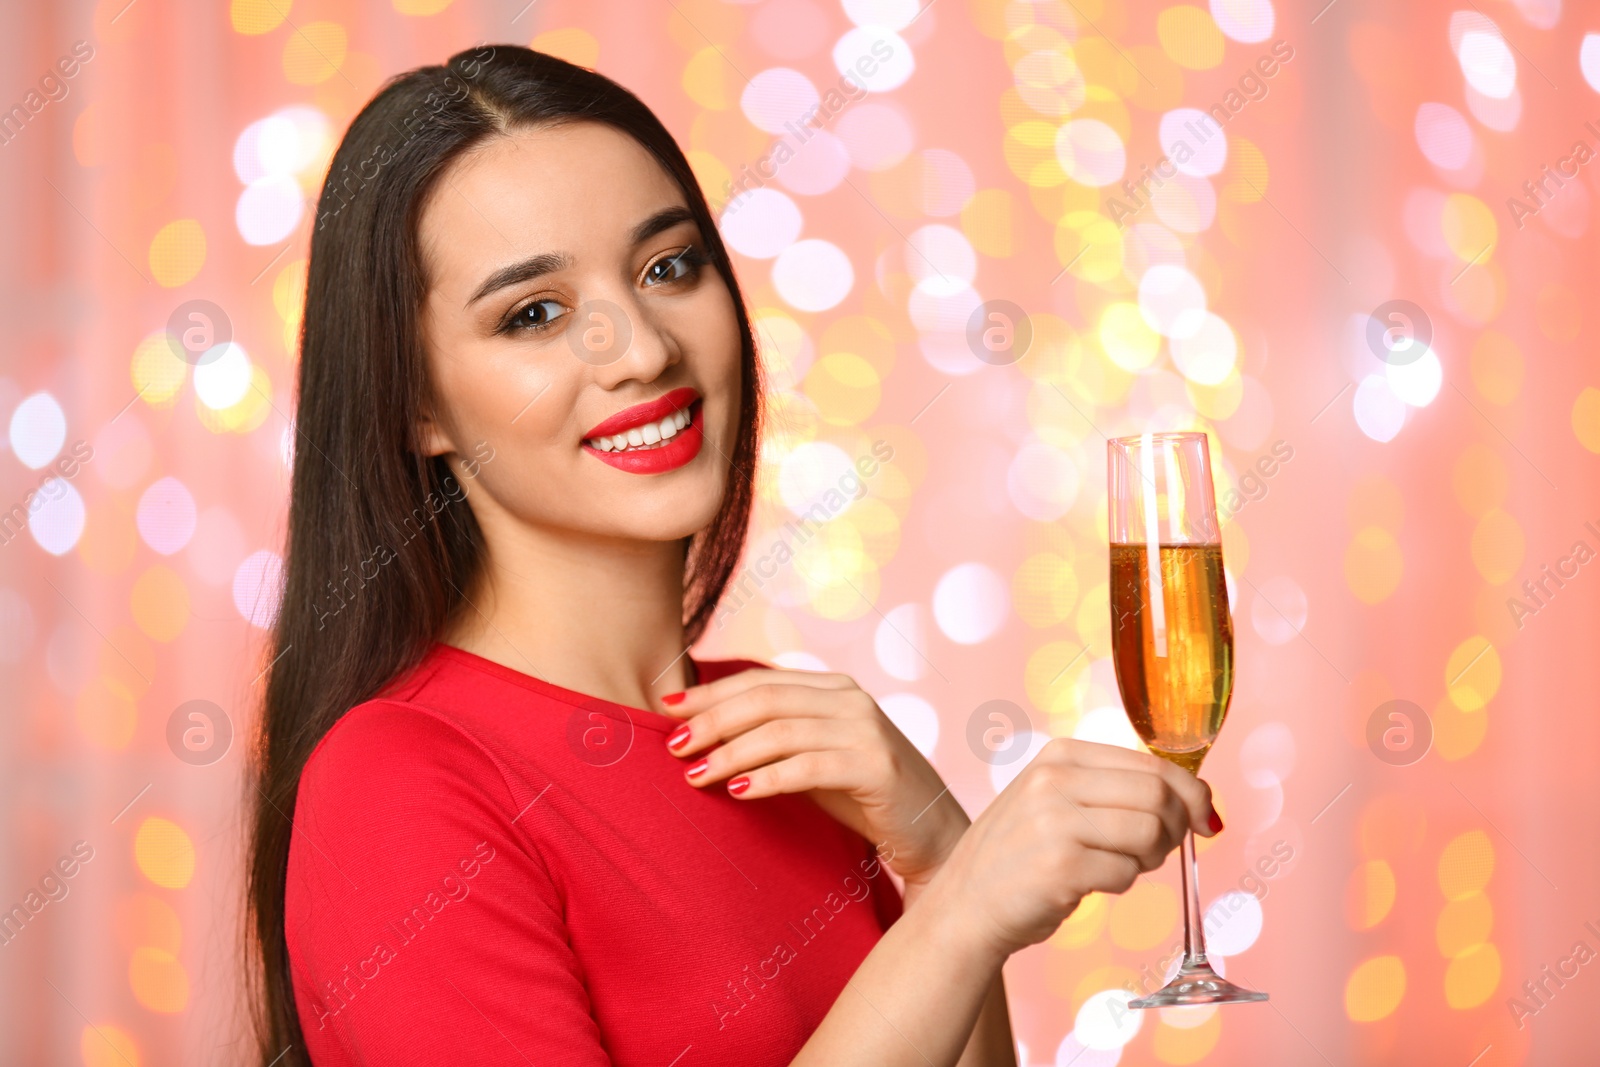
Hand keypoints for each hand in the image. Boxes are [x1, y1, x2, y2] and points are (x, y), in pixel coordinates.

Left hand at [659, 668, 969, 889]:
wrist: (931, 834)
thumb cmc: (863, 797)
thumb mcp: (813, 758)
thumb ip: (773, 739)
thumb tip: (700, 734)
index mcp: (834, 688)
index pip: (760, 680)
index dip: (711, 693)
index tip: (667, 709)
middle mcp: (851, 699)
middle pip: (765, 699)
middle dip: (712, 721)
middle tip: (673, 747)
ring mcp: (866, 730)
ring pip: (781, 730)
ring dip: (730, 752)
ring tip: (694, 775)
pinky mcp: (876, 767)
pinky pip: (807, 766)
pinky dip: (766, 778)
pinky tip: (737, 792)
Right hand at [921, 738, 1219, 962]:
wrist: (966, 904)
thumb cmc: (1021, 855)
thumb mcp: (1056, 799)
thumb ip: (1115, 790)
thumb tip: (1201, 801)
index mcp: (1061, 755)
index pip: (1152, 764)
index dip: (1192, 793)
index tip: (1206, 818)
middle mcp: (1056, 779)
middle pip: (1158, 796)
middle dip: (1176, 828)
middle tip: (1160, 852)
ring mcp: (1056, 820)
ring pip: (1150, 832)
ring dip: (1150, 858)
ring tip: (1120, 866)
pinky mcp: (1061, 866)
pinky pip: (1127, 873)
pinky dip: (1122, 884)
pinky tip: (1092, 884)